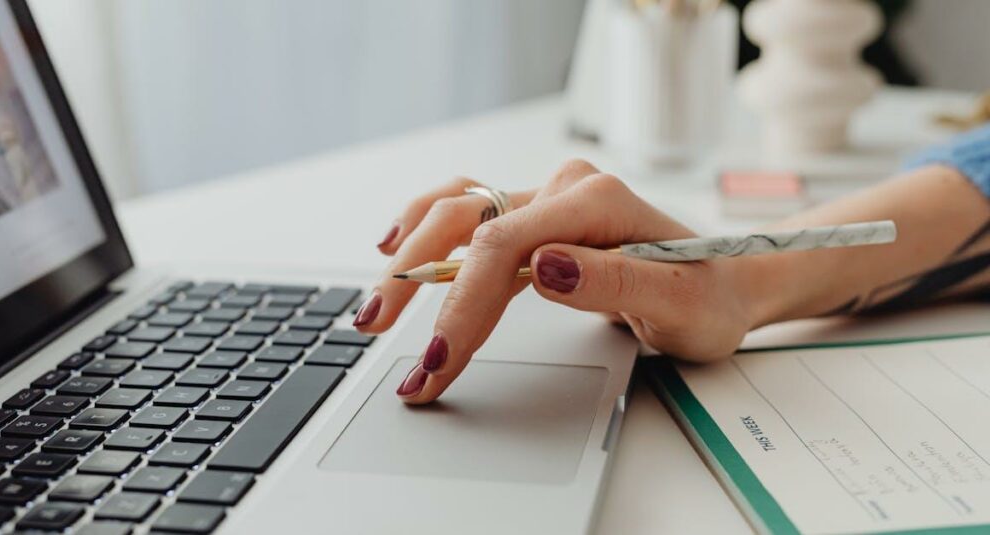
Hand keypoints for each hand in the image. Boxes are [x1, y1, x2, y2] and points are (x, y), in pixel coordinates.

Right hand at [356, 160, 758, 403]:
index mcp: (597, 203)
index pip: (504, 247)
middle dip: (414, 279)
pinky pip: (469, 214)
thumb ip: (614, 284)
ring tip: (375, 303)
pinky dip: (425, 230)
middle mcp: (565, 191)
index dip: (462, 305)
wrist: (727, 282)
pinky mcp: (538, 219)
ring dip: (408, 254)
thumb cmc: (710, 297)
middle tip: (375, 331)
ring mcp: (548, 201)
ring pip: (457, 211)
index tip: (437, 359)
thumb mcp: (680, 304)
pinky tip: (396, 245)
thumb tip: (544, 268)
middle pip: (466, 221)